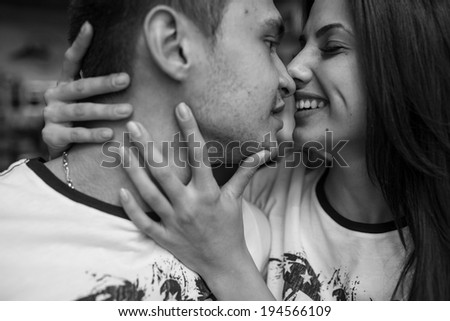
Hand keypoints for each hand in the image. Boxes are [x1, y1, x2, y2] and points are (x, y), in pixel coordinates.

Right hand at [42, 21, 132, 158]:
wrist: (61, 148)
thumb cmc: (81, 120)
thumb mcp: (86, 101)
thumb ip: (98, 89)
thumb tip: (132, 75)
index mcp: (64, 84)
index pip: (71, 61)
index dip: (79, 44)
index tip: (90, 27)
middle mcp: (55, 96)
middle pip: (82, 87)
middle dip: (105, 83)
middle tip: (126, 79)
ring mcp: (52, 115)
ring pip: (81, 110)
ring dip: (105, 110)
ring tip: (127, 110)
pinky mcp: (52, 135)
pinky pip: (76, 133)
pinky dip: (93, 134)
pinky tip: (110, 134)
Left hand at [118, 103, 271, 292]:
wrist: (224, 263)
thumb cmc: (230, 227)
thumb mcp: (236, 199)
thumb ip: (245, 173)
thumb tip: (264, 152)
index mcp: (208, 193)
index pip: (198, 155)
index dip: (189, 129)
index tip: (180, 107)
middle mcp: (189, 205)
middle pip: (164, 172)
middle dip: (146, 146)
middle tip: (132, 125)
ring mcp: (174, 222)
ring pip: (148, 193)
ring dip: (132, 170)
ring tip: (119, 150)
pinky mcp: (163, 237)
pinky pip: (143, 221)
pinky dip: (130, 208)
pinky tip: (120, 190)